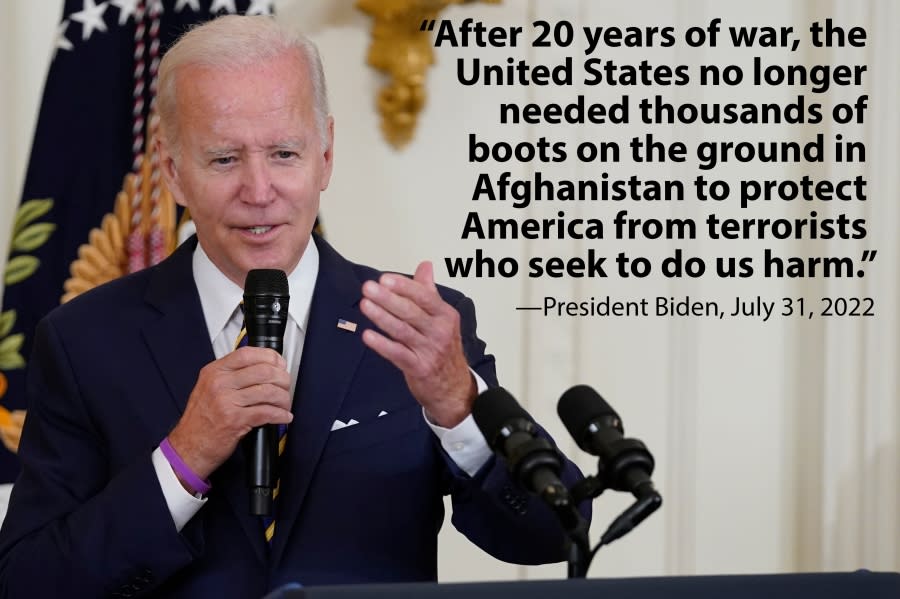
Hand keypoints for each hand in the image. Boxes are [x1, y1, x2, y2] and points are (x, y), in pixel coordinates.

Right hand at [167, 347, 291, 479]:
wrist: (187, 447)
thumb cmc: (200, 420)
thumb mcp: (208, 388)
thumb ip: (231, 375)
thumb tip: (262, 366)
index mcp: (214, 372)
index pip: (247, 354)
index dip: (270, 357)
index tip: (279, 364)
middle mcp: (219, 384)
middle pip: (264, 371)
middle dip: (282, 379)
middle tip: (286, 386)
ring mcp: (226, 402)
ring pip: (269, 391)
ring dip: (284, 398)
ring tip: (285, 404)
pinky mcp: (235, 421)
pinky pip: (267, 413)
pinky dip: (281, 415)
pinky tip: (283, 417)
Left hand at [360, 261, 475, 427]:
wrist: (454, 387)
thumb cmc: (444, 348)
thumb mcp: (442, 318)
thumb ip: (429, 291)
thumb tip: (425, 266)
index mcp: (445, 315)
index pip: (424, 296)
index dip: (404, 287)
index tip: (385, 279)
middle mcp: (439, 331)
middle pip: (411, 312)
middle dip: (388, 298)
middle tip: (369, 288)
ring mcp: (429, 350)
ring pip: (402, 330)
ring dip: (382, 317)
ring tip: (365, 305)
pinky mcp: (418, 367)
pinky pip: (397, 354)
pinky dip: (382, 344)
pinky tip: (368, 335)